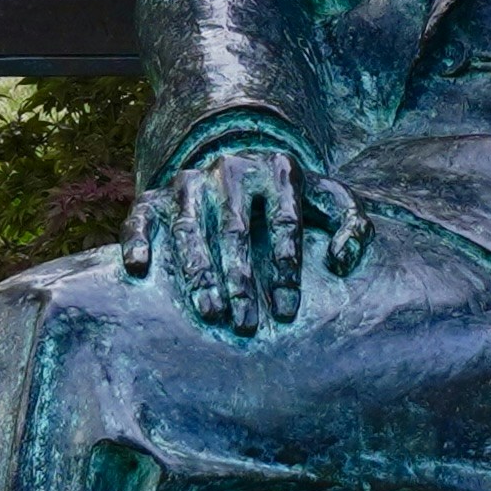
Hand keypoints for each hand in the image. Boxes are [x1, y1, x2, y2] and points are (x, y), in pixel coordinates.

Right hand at [118, 128, 368, 336]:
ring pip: (190, 229)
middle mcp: (231, 171)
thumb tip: (340, 262)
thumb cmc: (290, 200)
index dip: (285, 268)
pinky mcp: (156, 196)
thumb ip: (354, 226)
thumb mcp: (331, 201)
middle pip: (236, 231)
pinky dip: (136, 240)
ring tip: (210, 311)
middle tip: (247, 325)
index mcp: (278, 171)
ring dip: (198, 272)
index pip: (283, 221)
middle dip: (242, 281)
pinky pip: (140, 217)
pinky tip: (138, 269)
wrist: (239, 164)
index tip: (286, 311)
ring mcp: (191, 183)